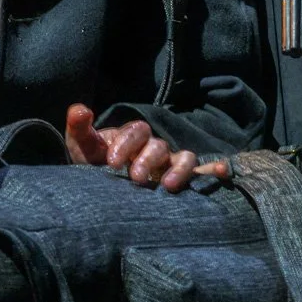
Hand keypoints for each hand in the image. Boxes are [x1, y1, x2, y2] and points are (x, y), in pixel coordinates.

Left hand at [63, 103, 229, 192]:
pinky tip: (222, 171)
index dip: (126, 144)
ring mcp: (168, 163)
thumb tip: (79, 109)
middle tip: (135, 178)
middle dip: (148, 160)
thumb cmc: (93, 165)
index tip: (112, 163)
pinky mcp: (179, 180)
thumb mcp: (83, 149)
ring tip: (167, 186)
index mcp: (132, 136)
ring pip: (182, 157)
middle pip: (158, 145)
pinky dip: (213, 170)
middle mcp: (153, 147)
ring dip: (178, 169)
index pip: (135, 131)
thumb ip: (80, 129)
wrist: (99, 191)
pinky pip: (201, 173)